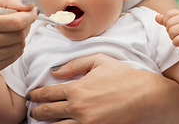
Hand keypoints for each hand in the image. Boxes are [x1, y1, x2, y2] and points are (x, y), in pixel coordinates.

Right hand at [0, 0, 36, 71]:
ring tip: (11, 31)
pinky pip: (15, 56)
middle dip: (26, 25)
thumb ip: (9, 0)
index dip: (29, 16)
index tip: (32, 12)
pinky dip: (16, 48)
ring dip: (21, 37)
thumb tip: (30, 6)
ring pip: (19, 46)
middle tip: (21, 20)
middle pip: (19, 35)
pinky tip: (6, 42)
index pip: (16, 22)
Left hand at [27, 53, 164, 123]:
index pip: (47, 93)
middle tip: (34, 111)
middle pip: (47, 113)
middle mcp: (77, 108)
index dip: (36, 94)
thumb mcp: (100, 61)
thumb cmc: (125, 77)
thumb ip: (75, 64)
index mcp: (77, 89)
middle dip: (37, 112)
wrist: (146, 97)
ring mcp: (85, 123)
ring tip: (44, 123)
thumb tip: (55, 71)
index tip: (32, 95)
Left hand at [155, 9, 178, 54]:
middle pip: (168, 24)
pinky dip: (176, 43)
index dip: (166, 22)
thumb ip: (164, 20)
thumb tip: (156, 17)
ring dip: (172, 37)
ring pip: (171, 32)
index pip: (168, 14)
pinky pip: (176, 40)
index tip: (173, 26)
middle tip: (177, 34)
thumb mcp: (173, 24)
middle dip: (169, 31)